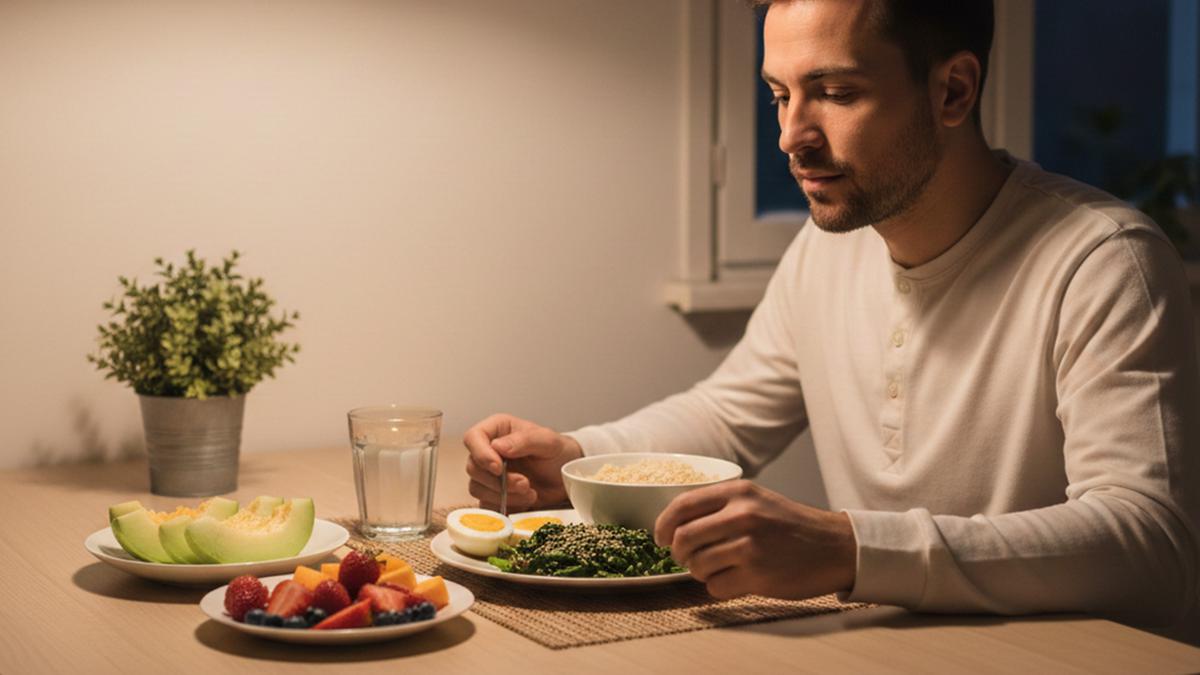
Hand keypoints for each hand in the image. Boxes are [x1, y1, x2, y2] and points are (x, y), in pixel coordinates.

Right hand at [463, 413, 582, 511]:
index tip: (499, 468)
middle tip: (525, 484)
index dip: (481, 454)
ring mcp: (489, 475)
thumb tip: (498, 447)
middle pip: (473, 467)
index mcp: (497, 430)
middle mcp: (488, 451)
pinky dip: (504, 506)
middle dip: (498, 481)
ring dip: (503, 495)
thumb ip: (525, 440)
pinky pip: (486, 504)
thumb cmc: (558, 452)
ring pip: (477, 488)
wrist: (567, 476)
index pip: (473, 438)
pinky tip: (523, 502)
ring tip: (530, 493)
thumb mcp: (548, 441)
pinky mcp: (493, 495)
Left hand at [654, 480, 856, 599]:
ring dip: (701, 573)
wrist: (835, 547)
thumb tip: (675, 526)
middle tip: (687, 558)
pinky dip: (720, 588)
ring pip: (697, 566)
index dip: (663, 525)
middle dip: (679, 554)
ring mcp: (750, 546)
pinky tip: (737, 580)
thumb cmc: (791, 525)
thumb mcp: (757, 499)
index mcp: (738, 491)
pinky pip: (716, 588)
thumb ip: (719, 506)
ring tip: (720, 568)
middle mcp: (742, 515)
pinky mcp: (758, 575)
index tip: (660, 538)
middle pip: (683, 539)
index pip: (682, 505)